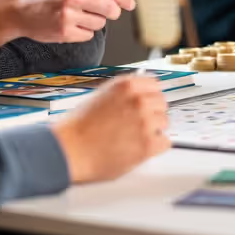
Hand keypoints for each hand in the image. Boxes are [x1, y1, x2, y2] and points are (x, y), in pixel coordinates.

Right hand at [0, 0, 135, 48]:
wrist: (17, 7)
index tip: (131, 4)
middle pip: (110, 8)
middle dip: (113, 12)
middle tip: (107, 11)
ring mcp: (67, 15)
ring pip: (100, 23)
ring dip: (95, 21)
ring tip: (79, 15)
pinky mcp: (63, 32)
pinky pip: (88, 35)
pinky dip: (84, 31)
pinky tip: (71, 24)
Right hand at [51, 76, 170, 182]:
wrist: (69, 150)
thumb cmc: (78, 128)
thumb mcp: (100, 96)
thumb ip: (123, 93)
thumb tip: (140, 92)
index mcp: (126, 86)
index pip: (155, 84)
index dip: (150, 96)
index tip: (148, 104)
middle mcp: (138, 100)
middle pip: (162, 103)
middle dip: (152, 113)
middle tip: (137, 125)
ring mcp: (145, 122)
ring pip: (164, 123)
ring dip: (153, 130)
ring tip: (133, 138)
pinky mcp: (148, 144)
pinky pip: (164, 142)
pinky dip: (154, 147)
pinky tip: (138, 148)